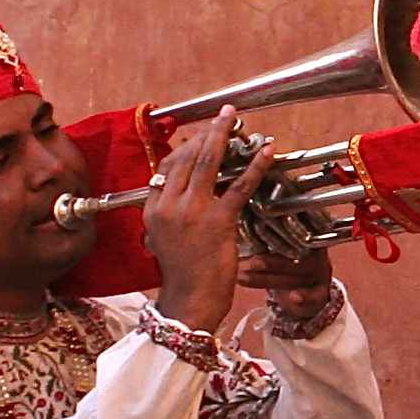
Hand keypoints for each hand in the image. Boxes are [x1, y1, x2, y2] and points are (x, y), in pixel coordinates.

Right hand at [140, 106, 271, 336]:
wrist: (189, 301)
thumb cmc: (184, 273)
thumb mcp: (165, 239)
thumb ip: (171, 213)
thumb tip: (186, 192)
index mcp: (153, 210)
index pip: (167, 167)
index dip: (186, 146)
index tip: (200, 135)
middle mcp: (168, 206)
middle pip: (186, 158)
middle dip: (206, 134)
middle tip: (222, 117)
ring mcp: (191, 212)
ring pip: (208, 164)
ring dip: (222, 137)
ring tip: (234, 120)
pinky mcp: (217, 222)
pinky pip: (238, 187)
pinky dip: (254, 166)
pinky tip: (266, 152)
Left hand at [238, 240, 336, 326]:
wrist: (308, 294)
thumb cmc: (287, 267)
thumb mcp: (278, 252)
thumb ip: (264, 242)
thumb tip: (236, 229)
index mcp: (305, 237)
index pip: (292, 234)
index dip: (274, 235)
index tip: (253, 233)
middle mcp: (315, 253)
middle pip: (292, 257)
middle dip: (267, 262)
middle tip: (245, 264)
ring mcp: (319, 274)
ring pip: (294, 278)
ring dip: (266, 280)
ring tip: (241, 278)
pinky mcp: (321, 293)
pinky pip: (313, 296)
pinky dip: (304, 297)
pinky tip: (293, 297)